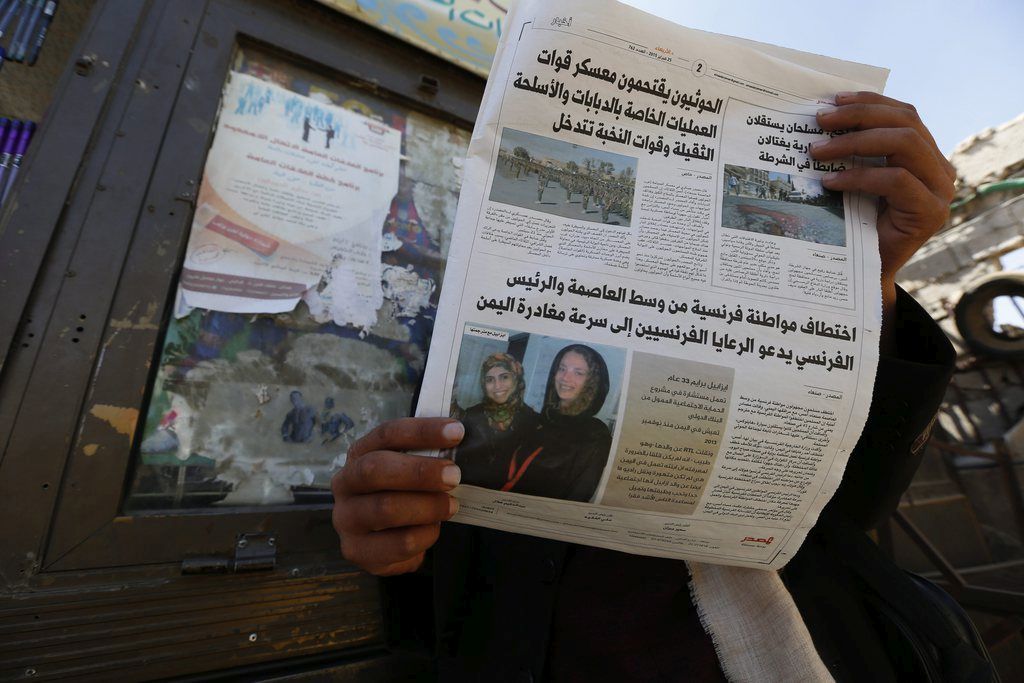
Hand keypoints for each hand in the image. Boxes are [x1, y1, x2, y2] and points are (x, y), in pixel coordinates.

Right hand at [331, 418, 463, 575]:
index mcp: (359, 454)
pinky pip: (398, 543)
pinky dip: (425, 535)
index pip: (387, 434)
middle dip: (420, 472)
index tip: (456, 432)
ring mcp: (346, 519)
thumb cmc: (402, 494)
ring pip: (386, 509)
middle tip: (454, 475)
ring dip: (427, 507)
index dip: (422, 431)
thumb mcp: (409, 470)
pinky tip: (433, 529)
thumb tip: (460, 444)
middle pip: (375, 469)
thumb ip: (427, 456)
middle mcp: (345, 483)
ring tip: (451, 506)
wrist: (383, 539)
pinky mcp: (357, 550)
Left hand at [810, 92, 954, 323]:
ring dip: (855, 142)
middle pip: (906, 122)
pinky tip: (829, 182)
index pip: (903, 114)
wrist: (865, 273)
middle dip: (859, 116)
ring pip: (904, 144)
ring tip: (817, 151)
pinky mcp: (931, 212)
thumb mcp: (856, 180)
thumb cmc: (856, 225)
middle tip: (819, 122)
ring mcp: (940, 190)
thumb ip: (855, 151)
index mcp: (925, 154)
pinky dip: (859, 177)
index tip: (832, 101)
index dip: (869, 102)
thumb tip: (821, 117)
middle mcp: (940, 168)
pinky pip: (895, 180)